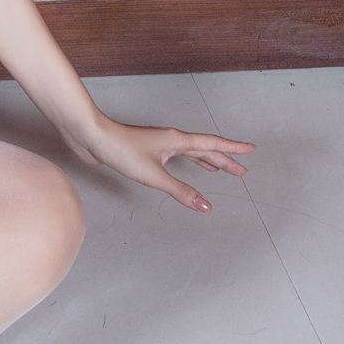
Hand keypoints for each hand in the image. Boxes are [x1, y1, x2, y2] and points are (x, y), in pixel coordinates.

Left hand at [60, 110, 254, 212]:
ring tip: (217, 169)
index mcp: (178, 140)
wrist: (92, 137)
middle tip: (240, 170)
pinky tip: (181, 166)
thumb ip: (180, 191)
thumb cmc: (121, 149)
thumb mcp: (155, 175)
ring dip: (205, 160)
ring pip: (189, 152)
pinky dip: (185, 162)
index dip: (232, 149)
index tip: (250, 150)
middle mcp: (171, 139)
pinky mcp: (145, 150)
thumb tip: (204, 206)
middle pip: (204, 149)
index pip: (213, 145)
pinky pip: (174, 156)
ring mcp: (158, 144)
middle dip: (223, 160)